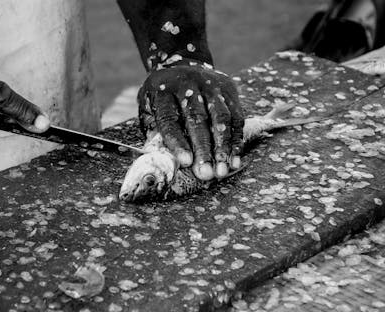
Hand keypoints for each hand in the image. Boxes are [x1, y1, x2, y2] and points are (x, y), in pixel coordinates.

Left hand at [138, 57, 243, 180]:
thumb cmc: (162, 97)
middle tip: (206, 174)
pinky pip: (236, 117)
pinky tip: (234, 161)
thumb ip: (153, 131)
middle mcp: (188, 85)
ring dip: (223, 147)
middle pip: (198, 119)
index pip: (170, 118)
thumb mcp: (148, 107)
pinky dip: (236, 141)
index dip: (178, 141)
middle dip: (204, 149)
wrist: (181, 63)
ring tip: (222, 171)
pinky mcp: (229, 89)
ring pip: (221, 118)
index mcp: (163, 91)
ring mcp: (211, 86)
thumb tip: (163, 160)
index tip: (186, 162)